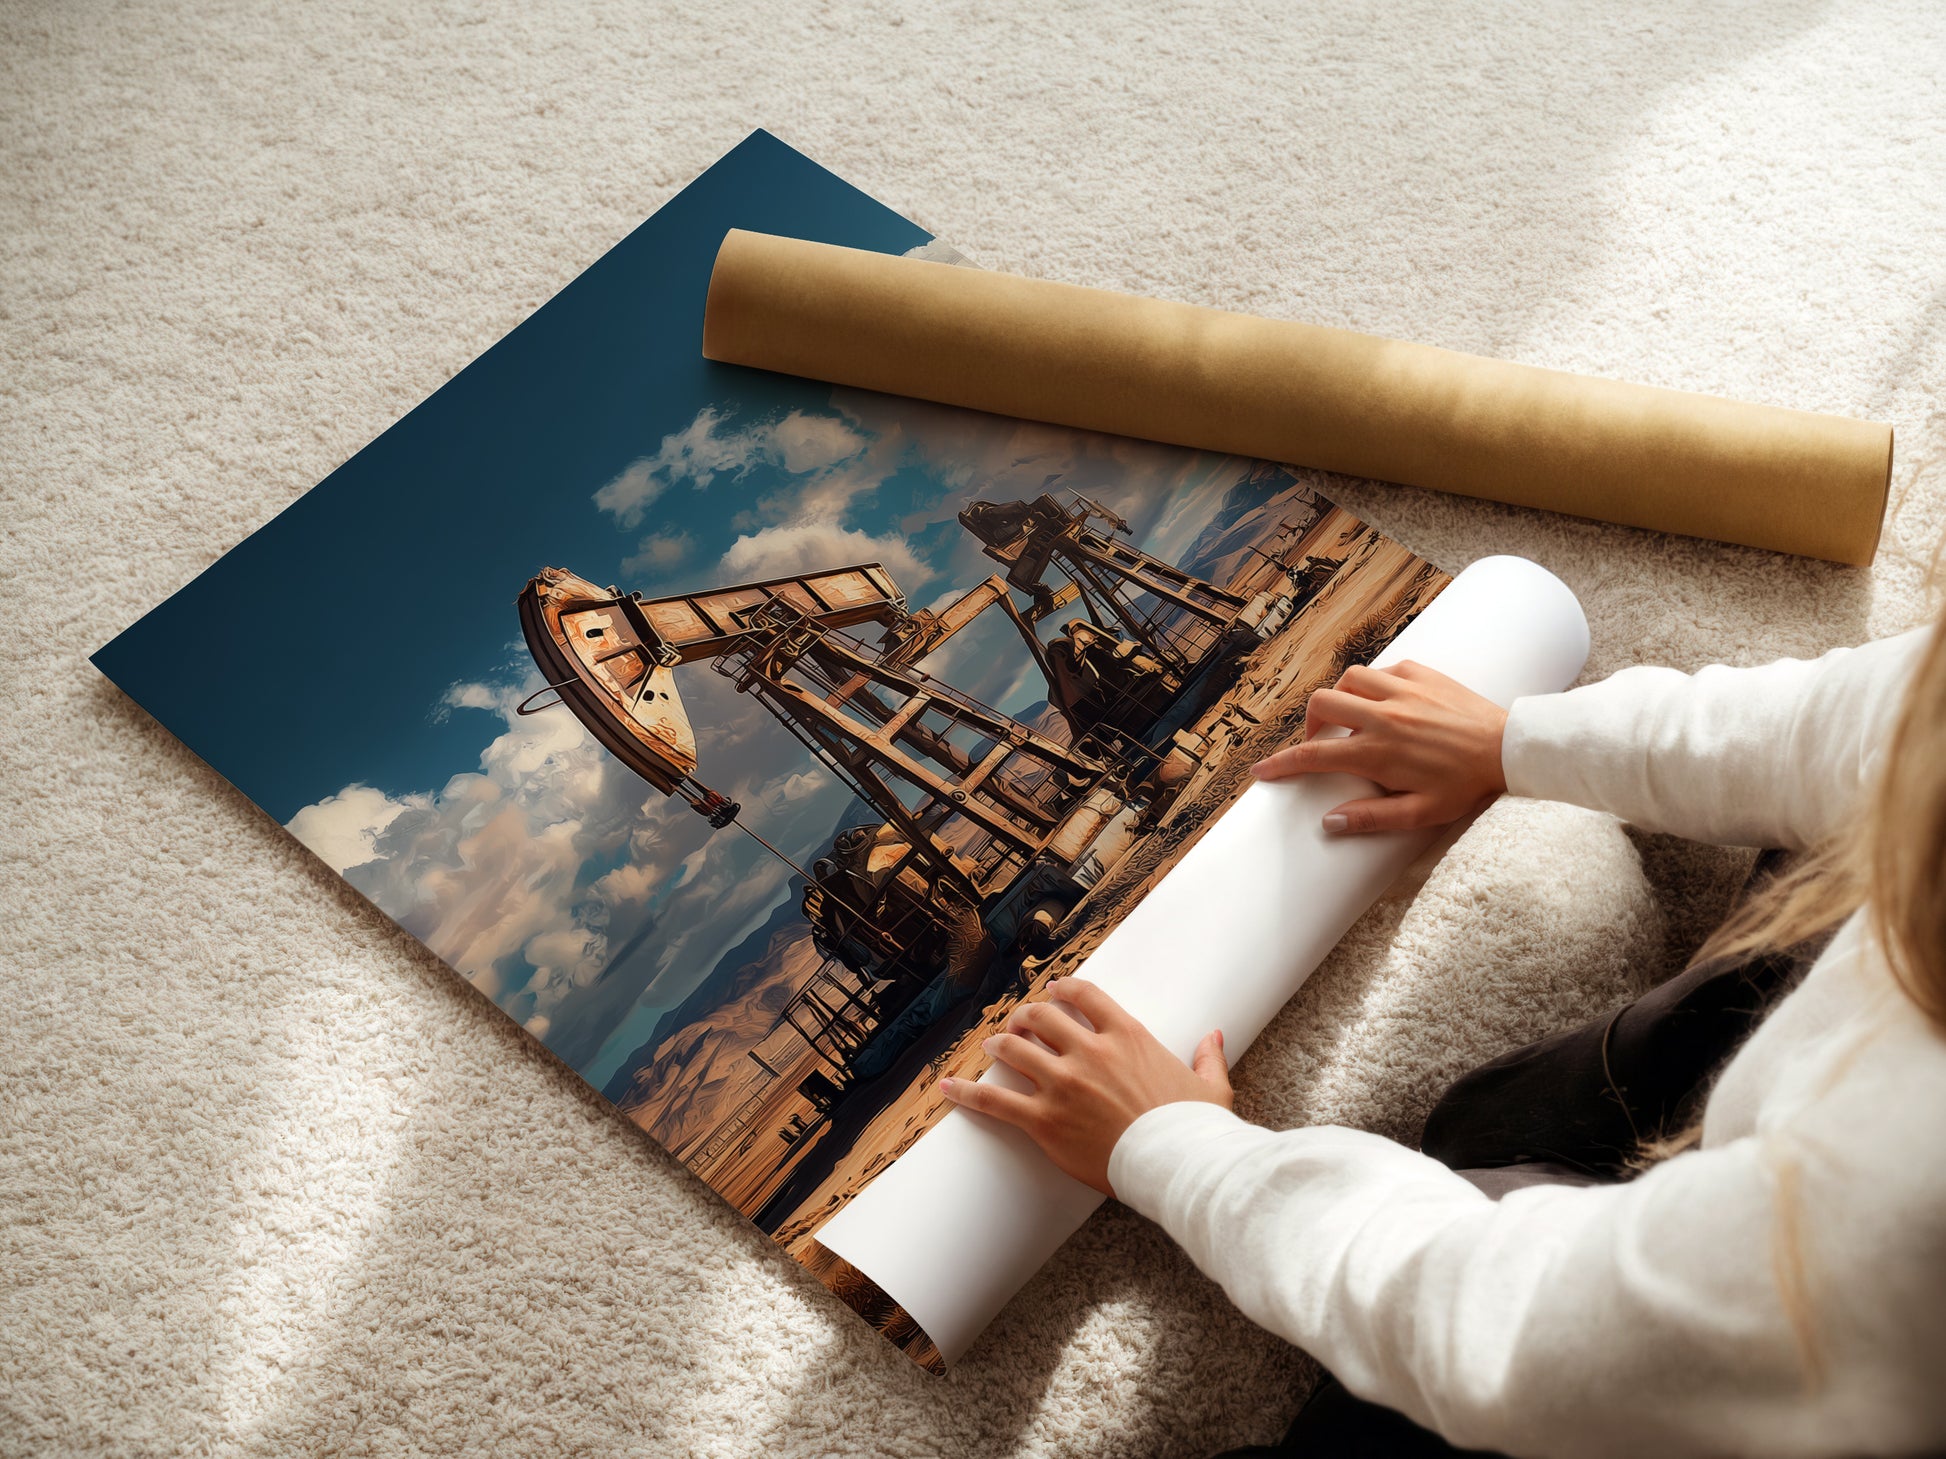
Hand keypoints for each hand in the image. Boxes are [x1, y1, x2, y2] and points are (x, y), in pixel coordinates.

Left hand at [938, 978, 1230, 1196]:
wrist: (1179, 1166)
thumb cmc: (1195, 1129)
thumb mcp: (1210, 1087)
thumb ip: (1208, 1057)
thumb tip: (1214, 1036)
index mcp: (1127, 1036)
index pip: (1084, 996)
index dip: (1063, 989)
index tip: (1053, 991)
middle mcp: (1090, 1052)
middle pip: (1041, 1017)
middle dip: (1025, 1016)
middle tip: (1019, 1023)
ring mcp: (1063, 1084)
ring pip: (1015, 1049)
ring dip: (1000, 1044)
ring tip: (992, 1046)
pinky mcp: (1044, 1120)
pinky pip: (995, 1100)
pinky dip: (967, 1092)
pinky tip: (947, 1087)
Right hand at [1252, 660, 1507, 833]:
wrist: (1509, 749)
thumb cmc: (1466, 785)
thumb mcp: (1420, 813)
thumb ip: (1372, 818)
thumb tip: (1329, 822)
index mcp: (1378, 752)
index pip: (1314, 756)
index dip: (1281, 764)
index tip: (1262, 771)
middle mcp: (1383, 715)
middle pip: (1322, 704)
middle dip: (1310, 723)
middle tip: (1321, 742)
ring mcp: (1402, 690)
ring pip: (1348, 679)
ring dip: (1341, 698)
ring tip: (1351, 718)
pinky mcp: (1421, 674)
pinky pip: (1383, 670)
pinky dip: (1374, 684)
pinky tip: (1386, 702)